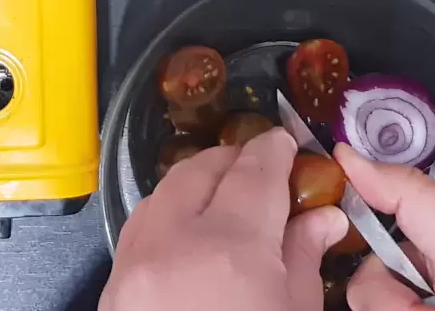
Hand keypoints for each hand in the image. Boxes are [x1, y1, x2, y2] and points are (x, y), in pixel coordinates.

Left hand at [101, 127, 349, 310]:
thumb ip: (302, 259)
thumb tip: (320, 219)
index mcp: (231, 250)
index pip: (255, 170)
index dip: (275, 150)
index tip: (287, 144)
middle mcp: (173, 247)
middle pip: (202, 170)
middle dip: (235, 162)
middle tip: (265, 172)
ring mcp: (135, 268)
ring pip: (164, 193)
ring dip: (198, 186)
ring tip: (230, 202)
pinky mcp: (115, 291)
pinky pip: (141, 229)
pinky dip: (168, 218)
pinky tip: (193, 236)